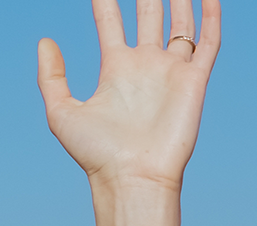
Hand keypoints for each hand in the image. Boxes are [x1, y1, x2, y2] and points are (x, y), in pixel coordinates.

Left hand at [38, 0, 219, 189]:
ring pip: (181, 22)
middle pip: (149, 16)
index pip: (111, 25)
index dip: (106, 3)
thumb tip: (44, 41)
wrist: (132, 177)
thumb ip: (52, 78)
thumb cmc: (96, 153)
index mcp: (116, 70)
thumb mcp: (62, 114)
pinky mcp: (195, 79)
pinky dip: (212, 15)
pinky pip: (209, 40)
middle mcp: (145, 66)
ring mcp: (171, 71)